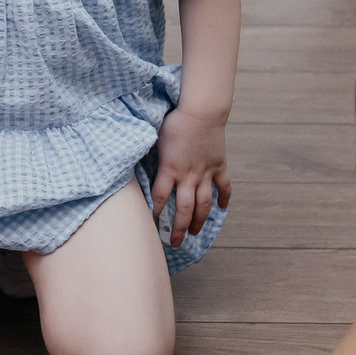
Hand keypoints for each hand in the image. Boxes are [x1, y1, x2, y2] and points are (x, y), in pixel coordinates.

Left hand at [152, 106, 227, 247]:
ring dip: (200, 220)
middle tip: (175, 243)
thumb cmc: (174, 121)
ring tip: (195, 233)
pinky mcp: (219, 166)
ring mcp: (206, 172)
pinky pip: (224, 187)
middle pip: (184, 209)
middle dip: (179, 228)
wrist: (202, 111)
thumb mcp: (153, 137)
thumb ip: (148, 155)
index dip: (154, 213)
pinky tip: (221, 208)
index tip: (150, 226)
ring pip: (204, 204)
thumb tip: (131, 163)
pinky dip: (224, 198)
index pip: (159, 198)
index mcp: (169, 169)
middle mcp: (188, 175)